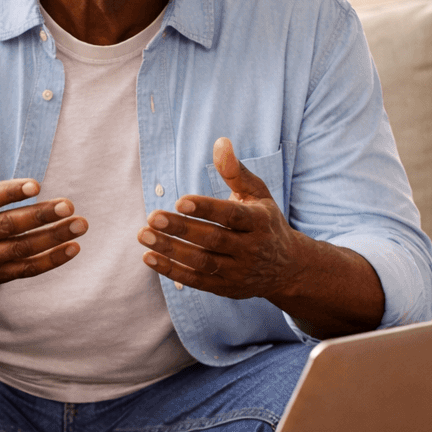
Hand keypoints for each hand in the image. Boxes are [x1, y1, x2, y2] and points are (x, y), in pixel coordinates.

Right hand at [0, 122, 86, 287]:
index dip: (12, 192)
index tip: (36, 184)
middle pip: (9, 225)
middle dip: (40, 216)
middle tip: (69, 205)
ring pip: (22, 248)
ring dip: (53, 238)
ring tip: (80, 224)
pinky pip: (27, 269)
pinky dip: (51, 261)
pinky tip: (73, 247)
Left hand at [138, 137, 305, 300]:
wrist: (287, 268)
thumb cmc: (265, 222)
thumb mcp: (257, 194)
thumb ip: (235, 171)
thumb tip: (220, 142)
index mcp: (259, 222)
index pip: (231, 216)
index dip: (206, 209)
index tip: (180, 201)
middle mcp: (251, 249)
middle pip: (213, 240)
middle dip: (181, 229)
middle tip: (153, 217)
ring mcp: (238, 272)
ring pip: (202, 262)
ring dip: (170, 250)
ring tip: (143, 235)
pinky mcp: (225, 288)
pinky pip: (195, 281)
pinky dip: (171, 271)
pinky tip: (149, 257)